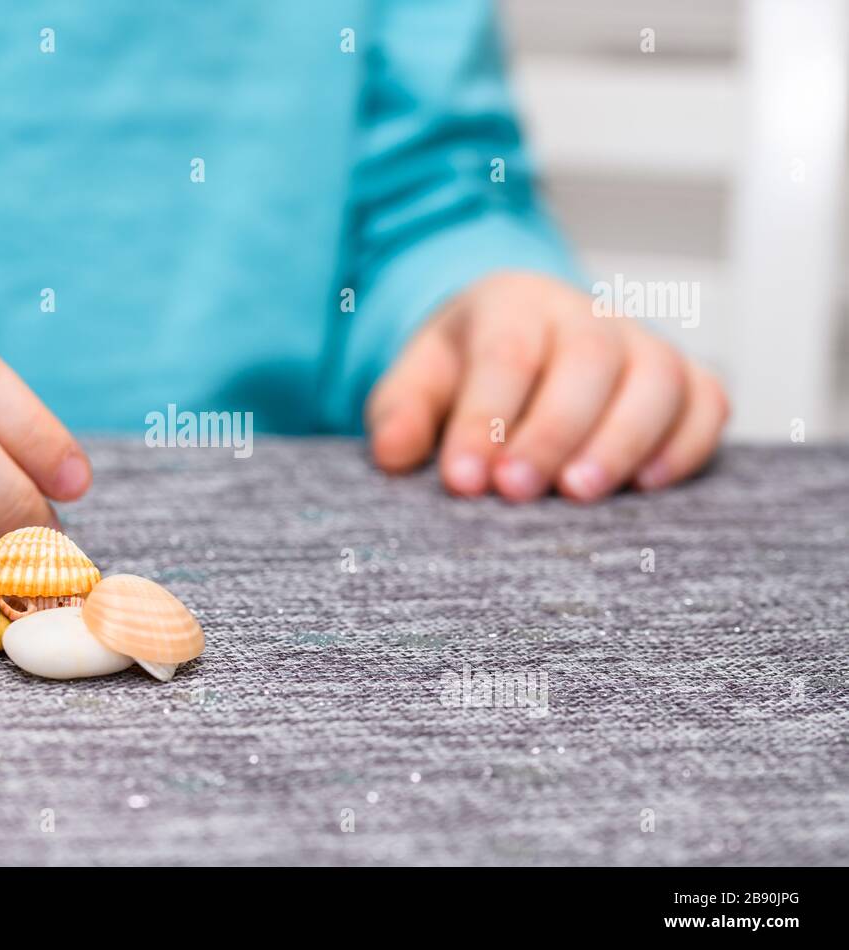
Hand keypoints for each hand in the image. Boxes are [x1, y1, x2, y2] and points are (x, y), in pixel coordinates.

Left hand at [365, 272, 728, 500]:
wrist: (517, 339)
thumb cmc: (464, 369)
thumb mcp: (416, 380)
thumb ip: (401, 413)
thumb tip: (394, 453)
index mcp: (511, 304)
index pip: (505, 354)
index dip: (485, 419)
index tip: (463, 481)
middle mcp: (585, 314)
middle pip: (587, 359)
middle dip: (553, 429)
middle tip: (519, 491)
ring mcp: (641, 343)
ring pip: (656, 377)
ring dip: (623, 439)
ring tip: (581, 495)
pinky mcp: (684, 379)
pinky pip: (706, 401)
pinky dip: (688, 441)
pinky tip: (649, 487)